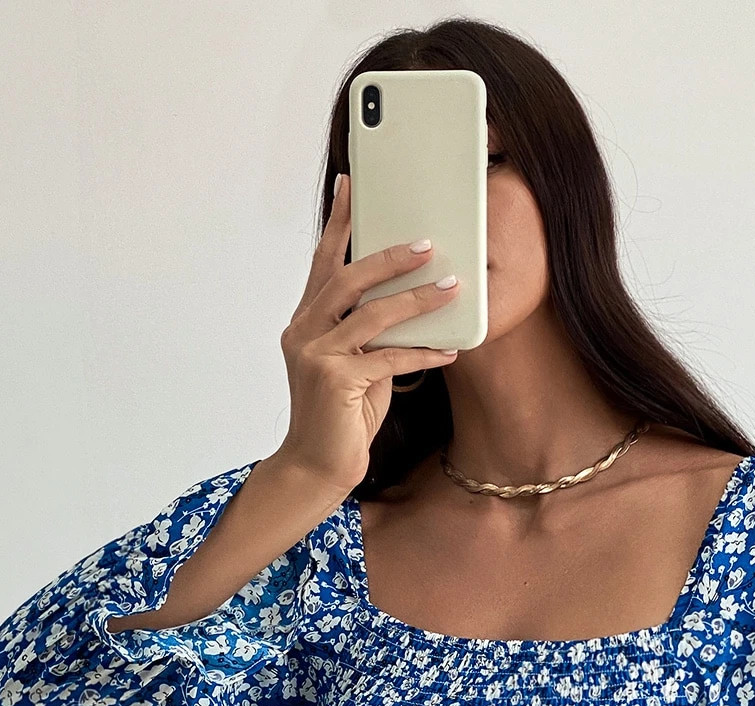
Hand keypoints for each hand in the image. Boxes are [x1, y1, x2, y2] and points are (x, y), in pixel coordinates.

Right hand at [276, 172, 461, 497]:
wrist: (317, 468)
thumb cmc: (340, 418)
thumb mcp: (357, 366)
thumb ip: (370, 335)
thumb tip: (408, 305)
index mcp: (304, 322)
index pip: (323, 263)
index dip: (338, 224)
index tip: (352, 187)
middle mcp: (304, 332)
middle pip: (347, 278)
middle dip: (388, 257)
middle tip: (426, 243)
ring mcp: (316, 356)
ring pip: (371, 315)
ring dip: (416, 300)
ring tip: (450, 288)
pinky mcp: (335, 382)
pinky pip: (388, 358)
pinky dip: (422, 353)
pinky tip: (449, 350)